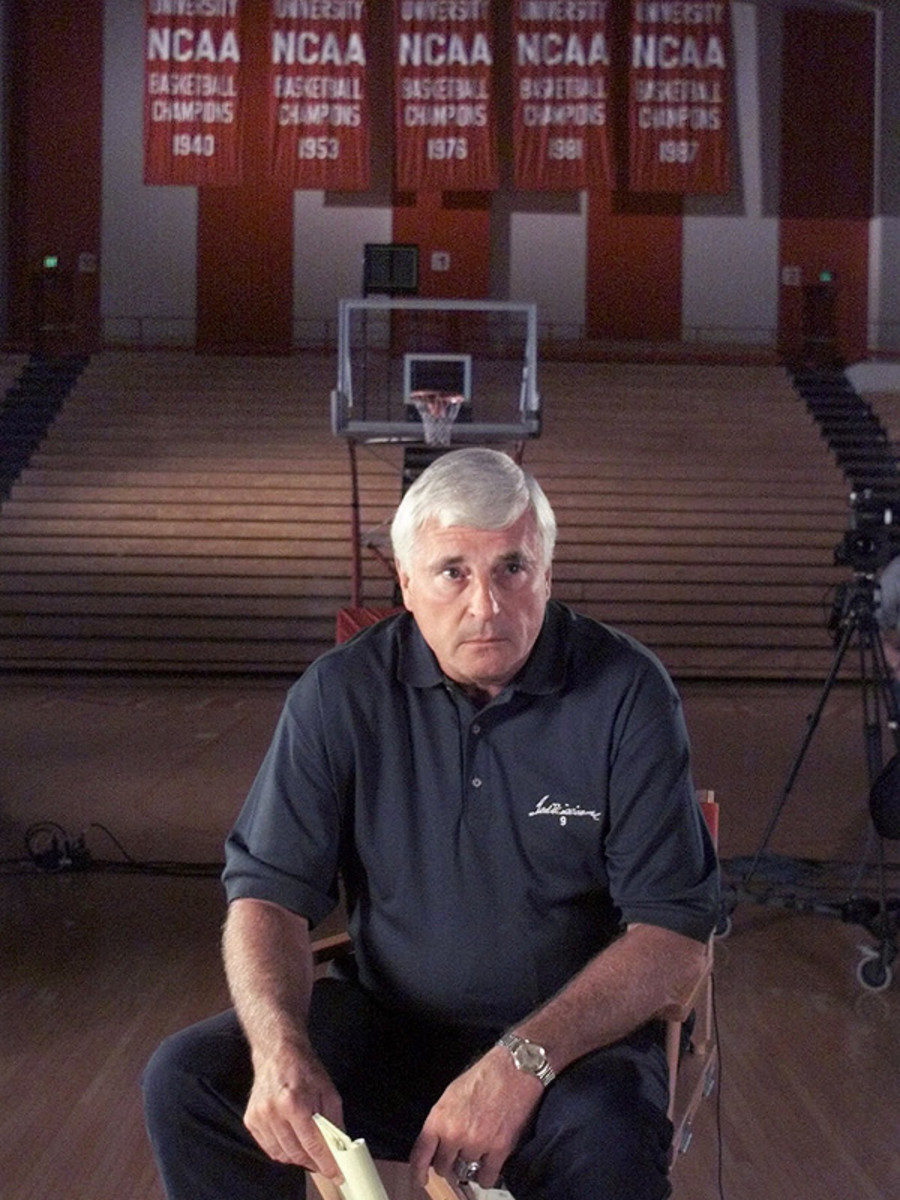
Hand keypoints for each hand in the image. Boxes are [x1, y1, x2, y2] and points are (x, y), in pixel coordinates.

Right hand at [243, 1040, 345, 1179]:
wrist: (278, 1051)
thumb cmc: (304, 1068)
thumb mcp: (328, 1091)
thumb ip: (334, 1121)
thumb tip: (341, 1147)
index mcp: (294, 1102)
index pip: (312, 1144)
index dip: (326, 1162)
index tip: (336, 1171)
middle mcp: (273, 1111)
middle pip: (296, 1153)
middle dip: (313, 1162)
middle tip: (324, 1162)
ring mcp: (259, 1117)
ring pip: (281, 1154)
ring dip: (297, 1157)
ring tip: (308, 1149)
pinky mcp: (251, 1120)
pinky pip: (268, 1147)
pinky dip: (282, 1150)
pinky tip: (292, 1140)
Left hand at [409, 1047, 541, 1189]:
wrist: (514, 1070)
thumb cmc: (485, 1076)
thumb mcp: (451, 1094)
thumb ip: (441, 1121)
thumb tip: (436, 1144)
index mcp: (440, 1117)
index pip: (421, 1154)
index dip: (418, 1171)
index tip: (421, 1178)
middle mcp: (455, 1133)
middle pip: (443, 1167)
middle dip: (449, 1162)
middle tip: (458, 1152)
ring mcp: (477, 1143)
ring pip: (465, 1173)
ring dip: (470, 1165)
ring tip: (479, 1146)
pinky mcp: (499, 1150)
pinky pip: (486, 1178)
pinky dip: (486, 1174)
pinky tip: (488, 1164)